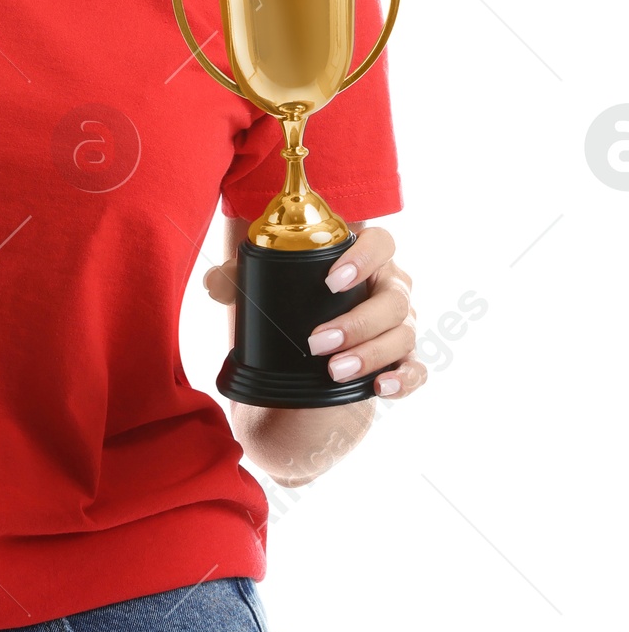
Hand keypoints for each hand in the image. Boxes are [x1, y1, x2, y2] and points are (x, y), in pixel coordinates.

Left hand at [204, 224, 427, 399]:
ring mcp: (403, 324)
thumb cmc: (295, 298)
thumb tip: (214, 285)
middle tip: (317, 343)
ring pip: (403, 335)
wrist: (310, 343)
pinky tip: (381, 388)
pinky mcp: (404, 358)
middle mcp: (391, 288)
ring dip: (370, 355)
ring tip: (334, 371)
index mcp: (366, 258)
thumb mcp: (268, 284)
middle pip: (393, 300)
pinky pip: (416, 369)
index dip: (364, 258)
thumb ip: (239, 278)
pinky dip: (403, 378)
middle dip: (356, 323)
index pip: (381, 243)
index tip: (330, 280)